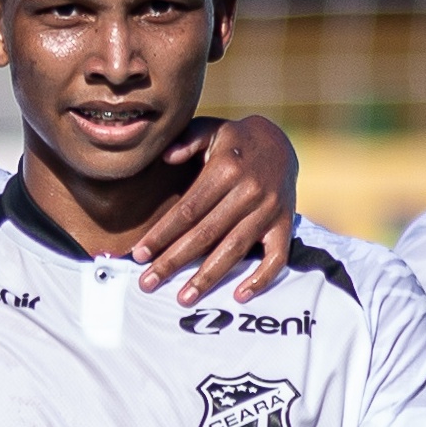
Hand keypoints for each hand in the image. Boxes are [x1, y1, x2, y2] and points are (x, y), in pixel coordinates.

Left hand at [129, 116, 301, 306]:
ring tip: (183, 298)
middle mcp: (249, 191)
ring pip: (234, 250)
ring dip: (207, 277)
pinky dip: (260, 279)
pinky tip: (238, 295)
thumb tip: (165, 157)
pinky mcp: (285, 224)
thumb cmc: (233, 141)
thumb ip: (187, 140)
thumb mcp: (210, 129)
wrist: (279, 141)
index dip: (162, 234)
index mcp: (226, 168)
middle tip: (148, 282)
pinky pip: (276, 257)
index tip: (140, 254)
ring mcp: (269, 210)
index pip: (188, 210)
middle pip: (205, 235)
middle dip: (174, 261)